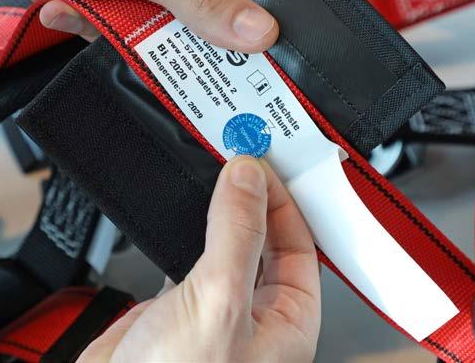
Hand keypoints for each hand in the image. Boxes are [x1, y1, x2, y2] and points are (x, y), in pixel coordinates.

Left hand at [0, 0, 277, 50]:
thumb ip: (202, 0)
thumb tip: (258, 30)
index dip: (247, 21)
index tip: (240, 53)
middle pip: (209, 17)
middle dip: (176, 32)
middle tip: (154, 34)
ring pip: (168, 35)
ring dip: (131, 31)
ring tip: (102, 9)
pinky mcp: (122, 0)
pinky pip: (133, 37)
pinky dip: (105, 30)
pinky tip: (77, 5)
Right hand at [79, 156, 320, 362]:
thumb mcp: (219, 302)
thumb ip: (236, 233)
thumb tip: (247, 177)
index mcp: (287, 321)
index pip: (300, 243)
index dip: (284, 198)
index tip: (263, 159)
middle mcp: (254, 313)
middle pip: (265, 237)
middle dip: (254, 195)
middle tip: (240, 152)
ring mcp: (214, 306)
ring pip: (227, 241)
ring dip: (220, 206)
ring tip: (215, 168)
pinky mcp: (174, 302)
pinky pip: (191, 251)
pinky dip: (187, 224)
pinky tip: (183, 207)